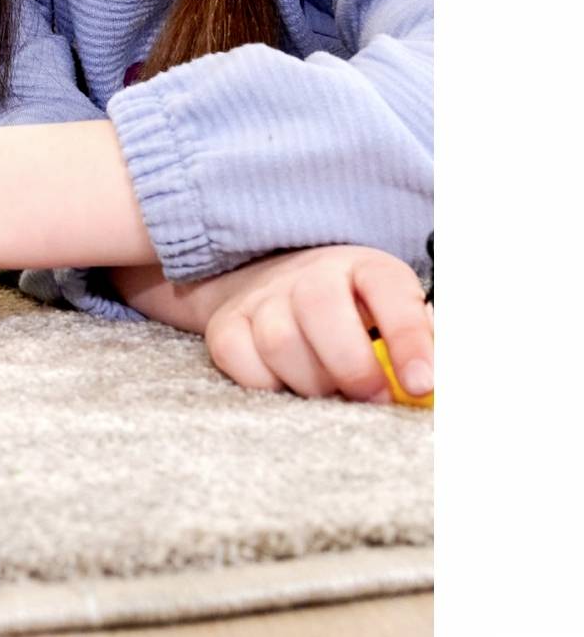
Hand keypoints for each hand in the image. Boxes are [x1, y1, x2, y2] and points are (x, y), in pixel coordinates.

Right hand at [196, 245, 432, 403]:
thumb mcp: (396, 315)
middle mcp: (310, 274)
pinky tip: (287, 385)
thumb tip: (442, 383)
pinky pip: (237, 358)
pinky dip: (265, 383)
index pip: (390, 292)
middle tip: (372, 399)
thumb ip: (425, 342)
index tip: (423, 385)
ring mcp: (263, 296)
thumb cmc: (354, 314)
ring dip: (311, 382)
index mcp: (365, 269)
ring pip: (278, 340)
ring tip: (331, 394)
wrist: (277, 287)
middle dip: (351, 367)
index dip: (408, 338)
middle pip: (320, 310)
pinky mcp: (226, 322)